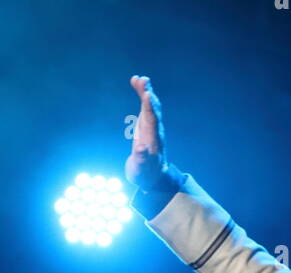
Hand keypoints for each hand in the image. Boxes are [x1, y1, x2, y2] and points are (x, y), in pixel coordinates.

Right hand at [125, 74, 166, 188]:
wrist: (152, 175)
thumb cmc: (145, 174)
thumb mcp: (141, 171)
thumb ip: (142, 160)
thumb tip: (142, 149)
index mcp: (154, 142)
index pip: (153, 123)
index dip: (151, 109)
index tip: (148, 96)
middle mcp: (155, 131)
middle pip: (153, 111)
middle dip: (149, 96)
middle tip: (144, 81)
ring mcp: (151, 126)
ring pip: (150, 105)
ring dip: (146, 91)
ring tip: (140, 78)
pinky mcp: (147, 122)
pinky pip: (145, 104)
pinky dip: (142, 92)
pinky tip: (136, 80)